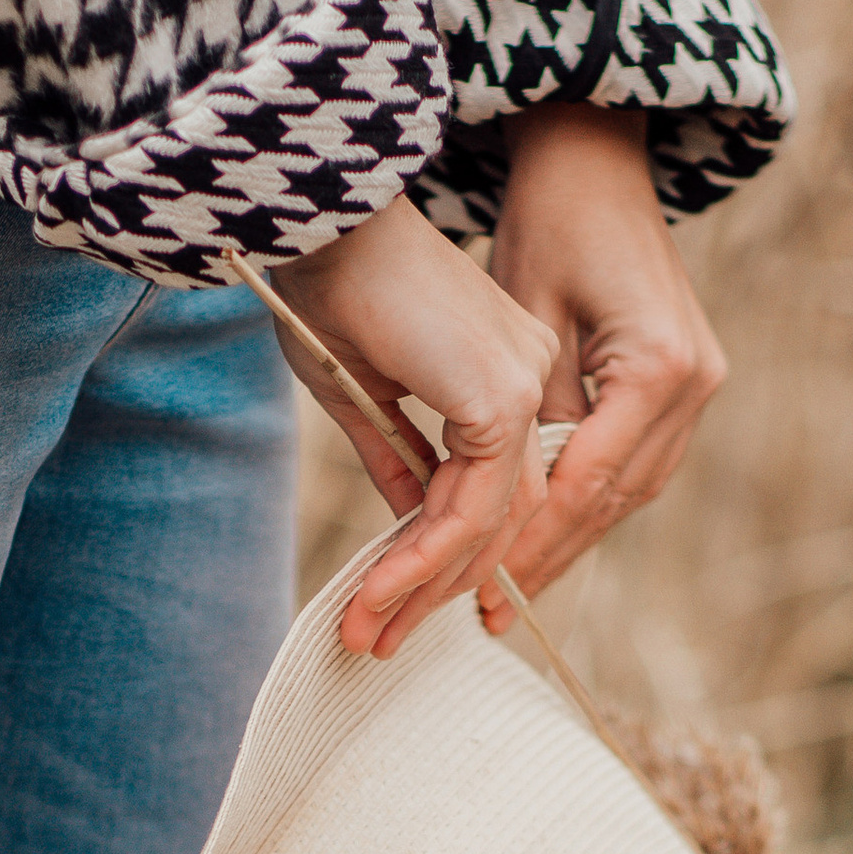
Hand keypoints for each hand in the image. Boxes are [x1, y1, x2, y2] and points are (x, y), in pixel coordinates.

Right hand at [269, 196, 556, 655]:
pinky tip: (381, 589)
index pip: (493, 487)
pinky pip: (472, 507)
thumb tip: (410, 525)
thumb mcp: (360, 389)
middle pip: (502, 515)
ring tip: (367, 627)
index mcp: (508, 369)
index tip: (390, 604)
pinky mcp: (501, 397)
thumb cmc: (326, 283)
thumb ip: (397, 458)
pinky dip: (424, 557)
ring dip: (424, 585)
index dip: (445, 555)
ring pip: (491, 522)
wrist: (321, 217)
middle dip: (436, 587)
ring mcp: (525, 386)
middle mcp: (532, 377)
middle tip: (375, 636)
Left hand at [480, 105, 726, 622]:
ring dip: (569, 543)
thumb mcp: (524, 323)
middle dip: (547, 559)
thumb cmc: (547, 228)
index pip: (584, 482)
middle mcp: (694, 385)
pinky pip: (634, 466)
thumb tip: (506, 508)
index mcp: (655, 367)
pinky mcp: (686, 387)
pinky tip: (544, 539)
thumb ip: (525, 416)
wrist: (597, 167)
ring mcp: (699, 388)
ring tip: (509, 594)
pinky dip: (588, 505)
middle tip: (489, 617)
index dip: (530, 543)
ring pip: (628, 493)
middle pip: (612, 500)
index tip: (481, 590)